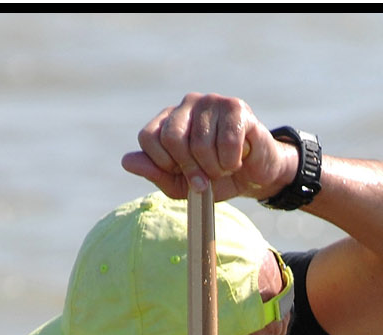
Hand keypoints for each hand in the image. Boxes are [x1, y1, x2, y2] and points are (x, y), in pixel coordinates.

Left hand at [122, 93, 297, 202]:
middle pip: (172, 138)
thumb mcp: (181, 185)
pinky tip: (239, 158)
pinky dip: (232, 160)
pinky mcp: (236, 107)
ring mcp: (212, 101)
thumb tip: (126, 161)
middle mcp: (187, 104)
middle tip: (207, 178)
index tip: (182, 175)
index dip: (163, 164)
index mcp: (169, 119)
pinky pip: (226, 141)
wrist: (256, 176)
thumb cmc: (217, 178)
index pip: (148, 137)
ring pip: (201, 144)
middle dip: (190, 168)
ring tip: (225, 166)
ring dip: (216, 168)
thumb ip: (155, 173)